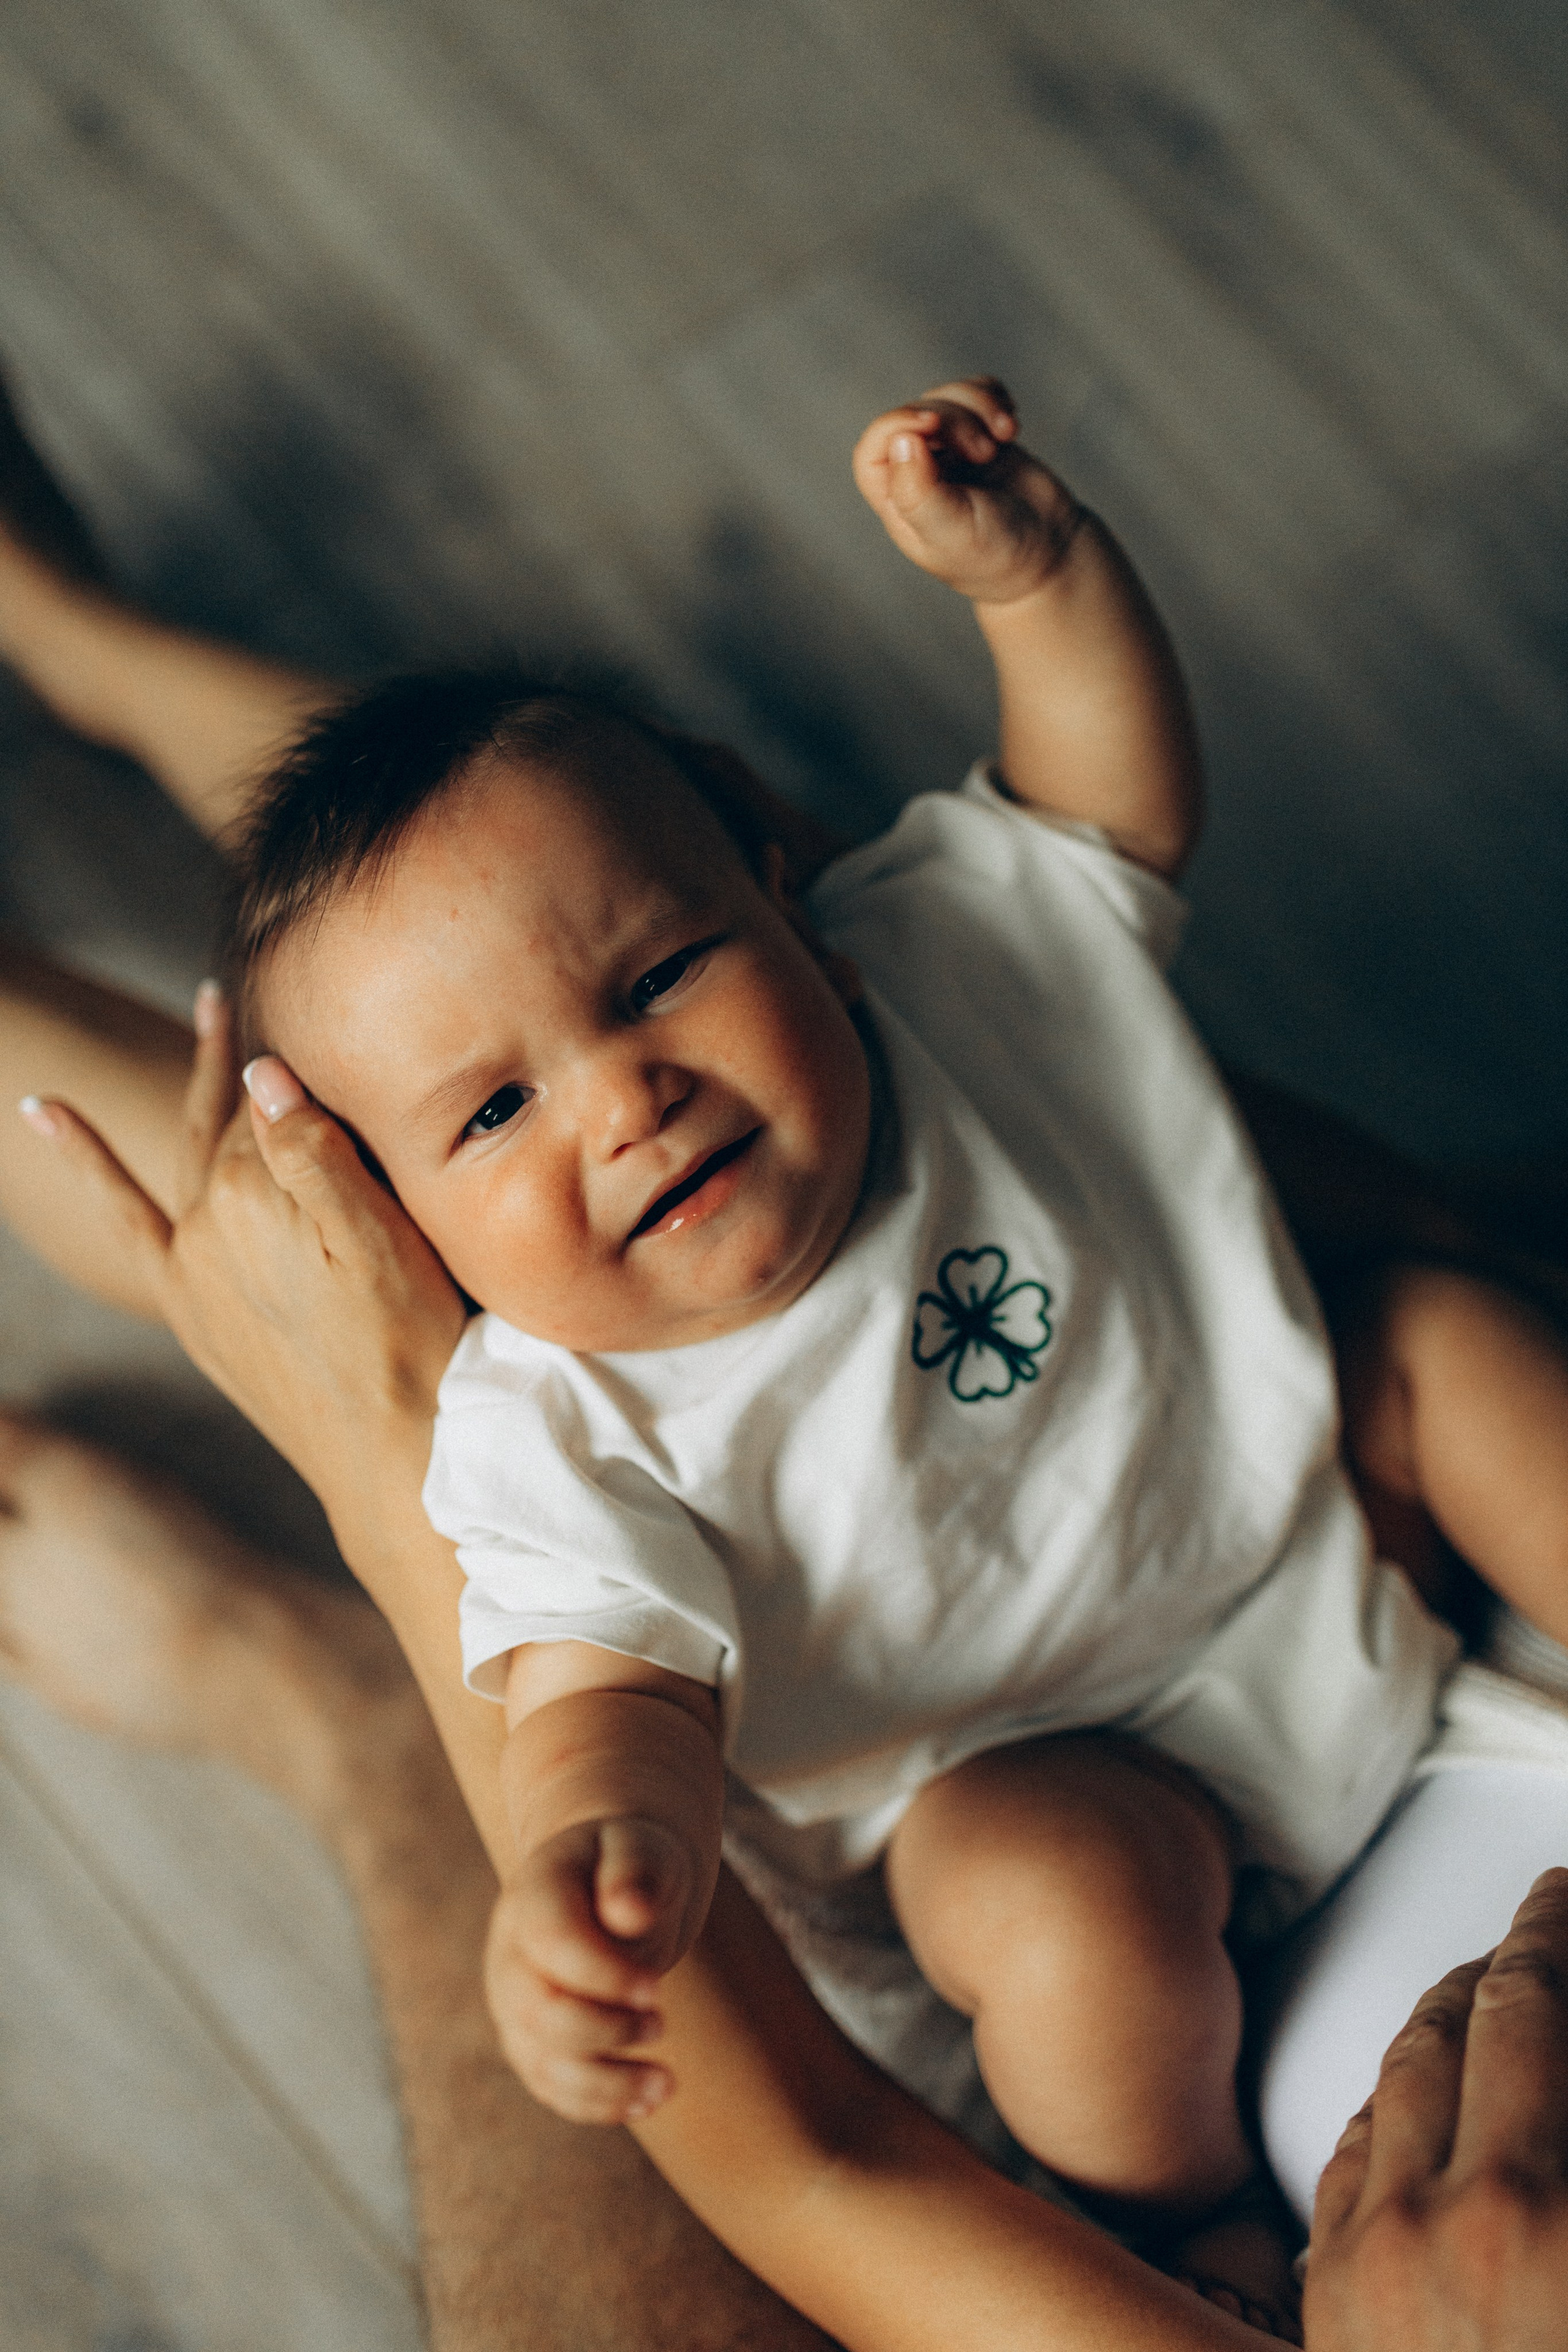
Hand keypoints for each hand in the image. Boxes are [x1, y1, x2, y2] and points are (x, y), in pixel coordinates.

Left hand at [17, 986, 465, 1545]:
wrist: (391, 1454)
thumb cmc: (412, 1346)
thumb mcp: (385, 1238)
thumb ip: (316, 1151)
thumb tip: (264, 1070)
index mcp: (259, 1194)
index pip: (281, 1098)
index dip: (309, 1062)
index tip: (334, 1012)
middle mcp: (210, 1221)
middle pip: (234, 1118)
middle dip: (252, 1059)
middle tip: (271, 992)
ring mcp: (192, 1265)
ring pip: (191, 1150)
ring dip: (201, 1083)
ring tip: (208, 1011)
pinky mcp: (189, 1305)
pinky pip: (121, 1214)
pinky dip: (83, 1160)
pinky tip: (44, 1113)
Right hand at [485, 1813, 705, 2123]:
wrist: (609, 1883)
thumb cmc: (630, 1864)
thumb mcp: (640, 1847)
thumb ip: (634, 1870)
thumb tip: (631, 1914)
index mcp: (532, 1894)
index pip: (552, 1940)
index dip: (602, 1973)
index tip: (656, 1987)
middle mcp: (510, 1955)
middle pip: (541, 2013)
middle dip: (605, 2029)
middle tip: (661, 2022)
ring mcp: (515, 2005)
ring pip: (545, 2064)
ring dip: (608, 2084)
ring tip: (667, 2083)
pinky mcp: (532, 2043)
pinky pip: (555, 2088)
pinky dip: (600, 2104)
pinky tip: (648, 2101)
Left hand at [852, 375, 1082, 606]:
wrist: (1045, 555)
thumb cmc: (993, 556)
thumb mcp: (953, 533)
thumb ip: (919, 493)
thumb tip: (900, 441)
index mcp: (897, 500)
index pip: (873, 447)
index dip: (896, 423)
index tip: (932, 424)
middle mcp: (917, 471)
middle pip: (917, 413)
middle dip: (954, 418)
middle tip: (986, 452)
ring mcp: (949, 450)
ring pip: (947, 397)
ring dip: (979, 405)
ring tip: (1006, 435)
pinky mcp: (980, 434)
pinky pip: (974, 393)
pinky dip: (993, 397)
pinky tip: (1010, 427)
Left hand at [1304, 1867, 1567, 2349]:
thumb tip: (1557, 2055)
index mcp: (1537, 2207)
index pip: (1532, 2008)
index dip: (1549, 1933)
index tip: (1561, 1891)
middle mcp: (1445, 2213)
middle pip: (1464, 2024)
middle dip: (1509, 1958)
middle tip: (1543, 1922)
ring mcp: (1375, 2248)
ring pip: (1399, 2075)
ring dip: (1447, 2016)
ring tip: (1486, 1988)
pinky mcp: (1332, 2288)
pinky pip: (1353, 2153)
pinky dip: (1393, 2102)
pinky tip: (1419, 2091)